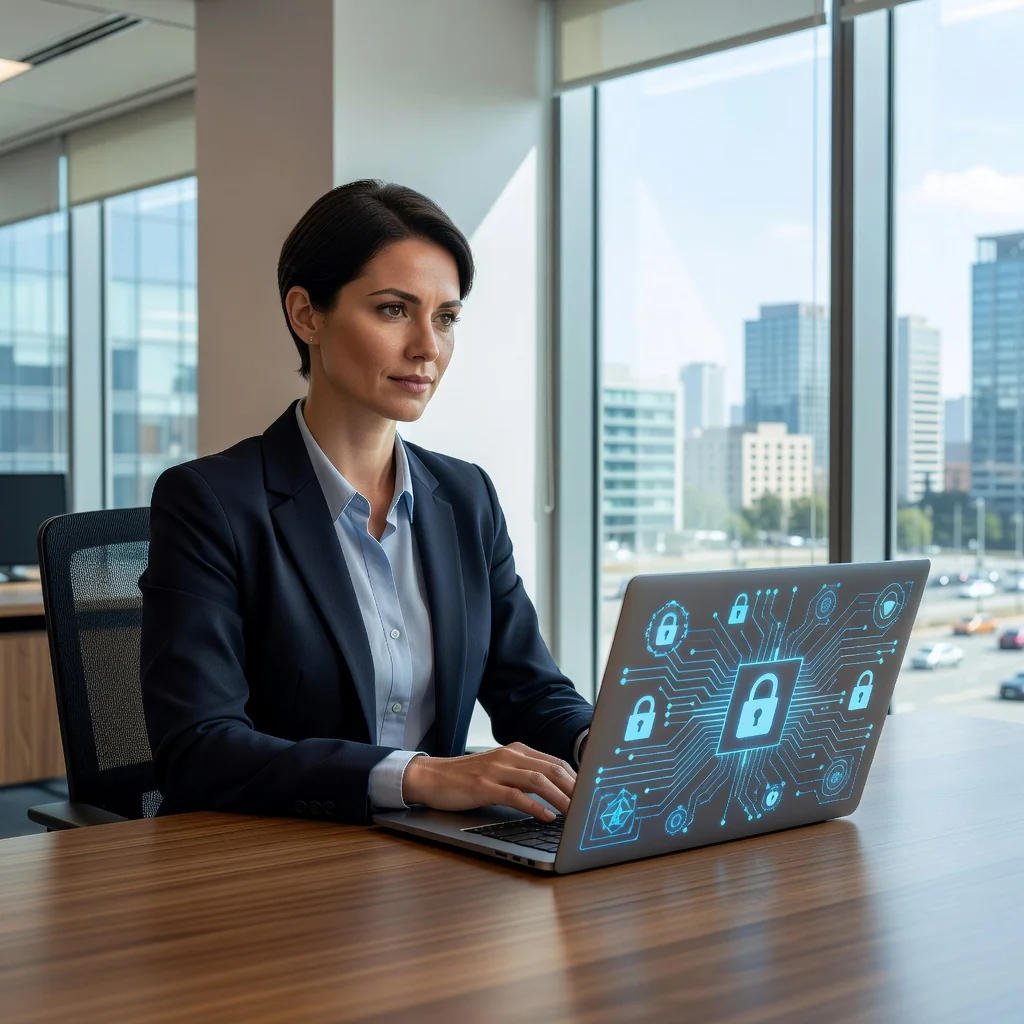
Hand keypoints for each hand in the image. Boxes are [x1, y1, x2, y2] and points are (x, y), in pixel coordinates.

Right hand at [402, 742, 575, 820]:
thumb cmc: (467, 778)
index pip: (555, 763)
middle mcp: (510, 756)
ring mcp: (497, 769)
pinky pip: (515, 795)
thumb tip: (556, 792)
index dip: (577, 778)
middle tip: (590, 806)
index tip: (592, 794)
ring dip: (561, 798)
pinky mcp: (484, 786)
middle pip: (552, 769)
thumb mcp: (500, 770)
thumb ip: (524, 775)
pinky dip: (535, 806)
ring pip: (538, 781)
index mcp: (517, 751)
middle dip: (575, 789)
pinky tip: (547, 817)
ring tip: (575, 814)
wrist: (431, 776)